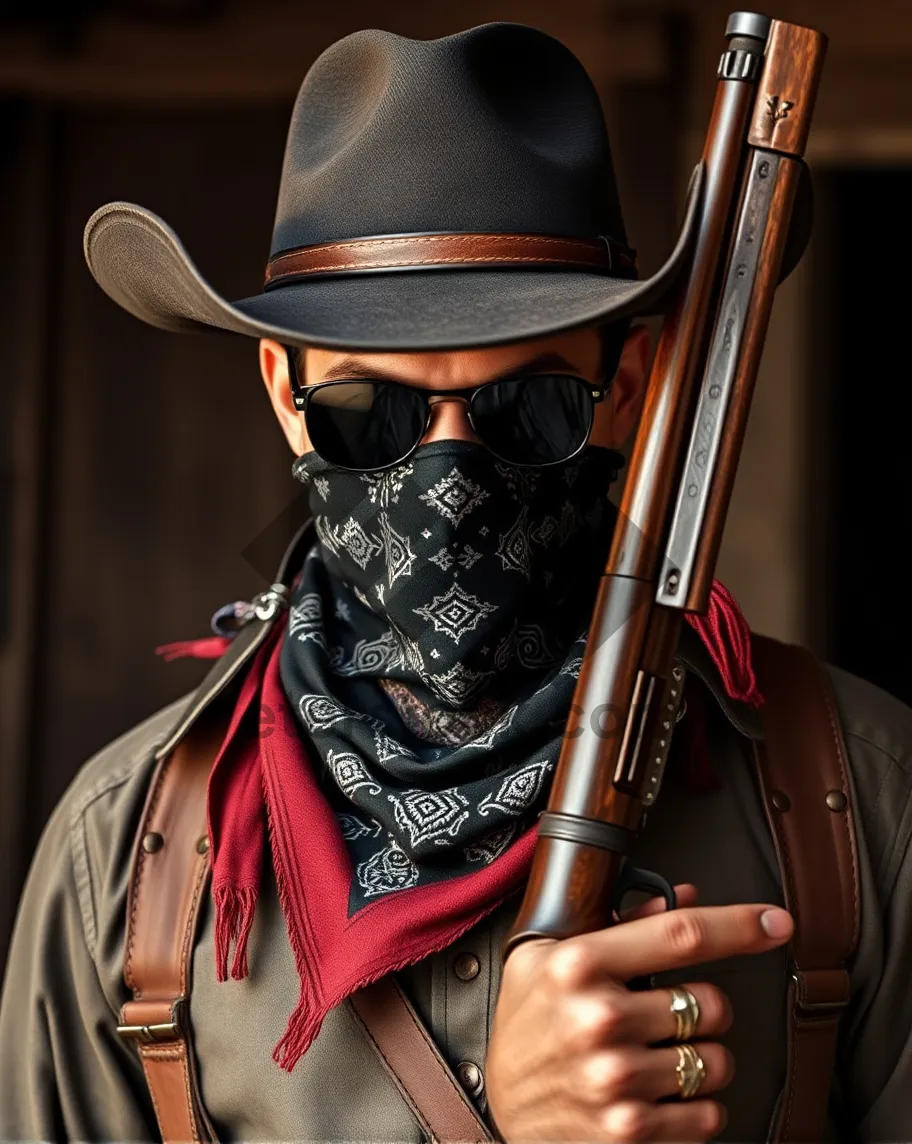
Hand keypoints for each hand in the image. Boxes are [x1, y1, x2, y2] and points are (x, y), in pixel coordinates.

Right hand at [487, 888, 792, 1141]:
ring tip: (657, 1057)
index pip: (681, 935)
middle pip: (710, 1003)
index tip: (776, 922)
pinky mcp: (629, 1131)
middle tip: (665, 1015)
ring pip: (716, 1061)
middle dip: (701, 1009)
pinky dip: (696, 1108)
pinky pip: (709, 1114)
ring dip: (700, 1060)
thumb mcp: (551, 956)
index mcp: (579, 962)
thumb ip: (621, 923)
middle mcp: (598, 1017)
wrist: (501, 1106)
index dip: (739, 925)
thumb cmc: (530, 1022)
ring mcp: (615, 1078)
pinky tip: (658, 1095)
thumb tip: (687, 898)